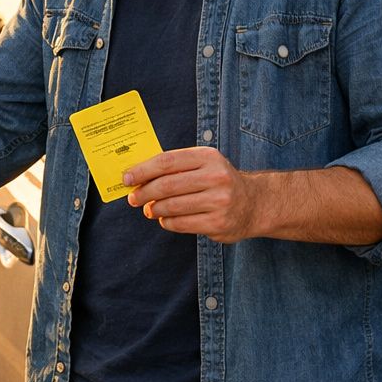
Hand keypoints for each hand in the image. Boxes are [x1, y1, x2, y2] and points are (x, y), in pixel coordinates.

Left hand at [123, 147, 263, 242]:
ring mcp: (219, 202)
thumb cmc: (218, 181)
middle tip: (133, 198)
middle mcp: (216, 177)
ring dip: (154, 209)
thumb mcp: (203, 164)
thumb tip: (137, 175)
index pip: (167, 162)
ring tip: (149, 209)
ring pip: (172, 206)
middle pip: (167, 185)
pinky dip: (167, 222)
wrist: (254, 203)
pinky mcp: (218, 223)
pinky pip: (181, 224)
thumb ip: (174, 167)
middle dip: (144, 192)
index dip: (143, 170)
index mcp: (208, 157)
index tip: (126, 178)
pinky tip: (164, 218)